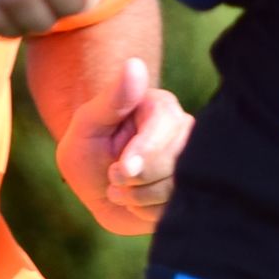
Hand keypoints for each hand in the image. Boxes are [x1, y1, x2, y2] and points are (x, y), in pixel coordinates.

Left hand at [53, 56, 192, 235]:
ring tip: (121, 189)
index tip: (119, 172)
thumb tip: (134, 64)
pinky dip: (147, 214)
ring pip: (175, 189)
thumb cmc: (88, 149)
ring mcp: (190, 164)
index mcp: (162, 108)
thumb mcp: (88, 123)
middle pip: (174, 163)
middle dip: (135, 181)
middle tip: (113, 177)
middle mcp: (185, 133)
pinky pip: (174, 211)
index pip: (166, 130)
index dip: (142, 156)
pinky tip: (137, 203)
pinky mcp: (188, 192)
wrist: (95, 188)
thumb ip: (112, 98)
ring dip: (138, 199)